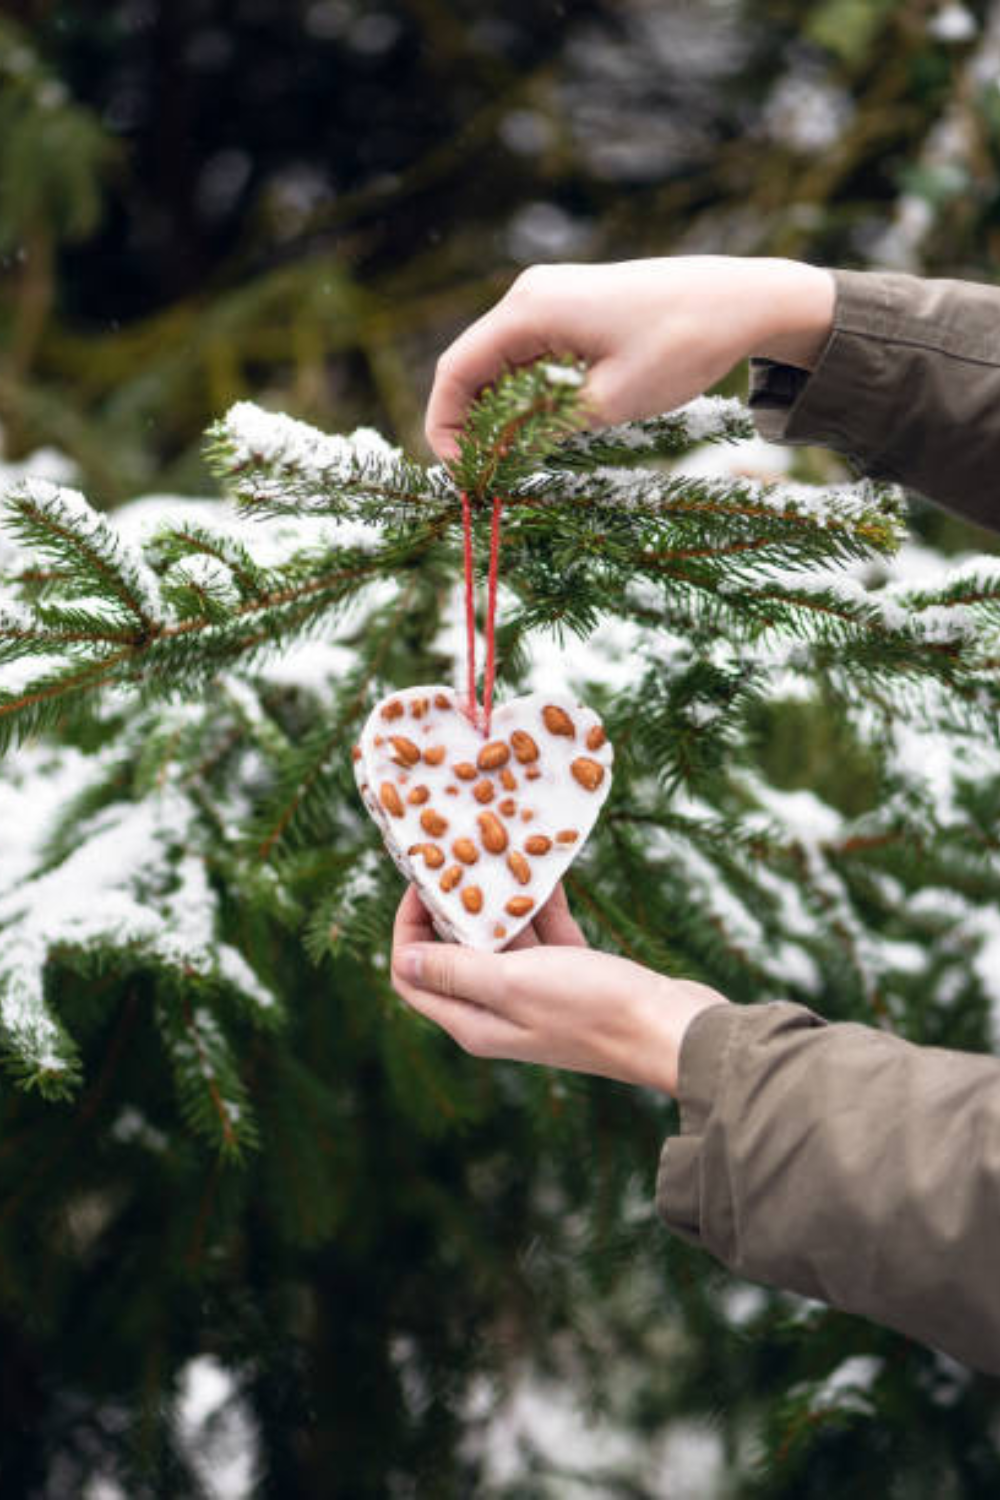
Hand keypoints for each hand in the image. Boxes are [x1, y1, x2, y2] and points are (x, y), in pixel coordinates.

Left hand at [390, 883, 728, 1094]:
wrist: (675, 1031)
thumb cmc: (593, 1009)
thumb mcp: (514, 983)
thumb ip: (457, 970)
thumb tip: (401, 959)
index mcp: (475, 1022)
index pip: (414, 976)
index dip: (409, 929)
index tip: (423, 883)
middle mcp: (499, 1012)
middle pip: (455, 954)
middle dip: (452, 907)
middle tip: (458, 857)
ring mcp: (537, 995)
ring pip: (502, 941)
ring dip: (499, 901)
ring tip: (498, 853)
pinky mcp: (575, 979)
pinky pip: (545, 936)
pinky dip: (541, 906)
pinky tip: (546, 870)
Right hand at [425, 255, 834, 459]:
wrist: (741, 300)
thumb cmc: (680, 345)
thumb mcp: (606, 403)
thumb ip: (541, 428)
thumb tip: (495, 457)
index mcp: (530, 310)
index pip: (455, 371)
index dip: (445, 428)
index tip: (462, 476)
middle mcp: (530, 296)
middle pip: (471, 367)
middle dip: (469, 426)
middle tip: (486, 480)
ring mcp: (550, 298)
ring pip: (499, 365)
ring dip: (498, 414)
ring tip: (512, 463)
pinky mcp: (572, 309)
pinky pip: (528, 357)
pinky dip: (524, 396)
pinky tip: (540, 432)